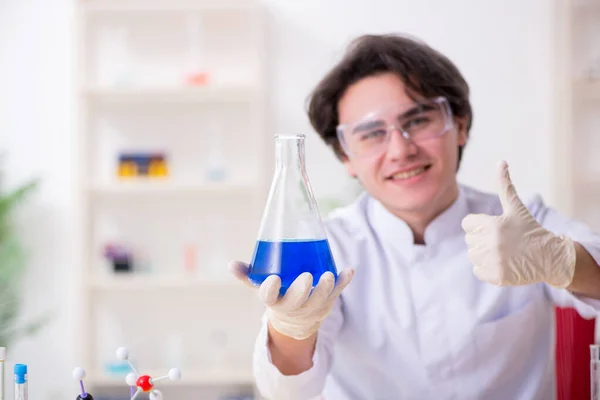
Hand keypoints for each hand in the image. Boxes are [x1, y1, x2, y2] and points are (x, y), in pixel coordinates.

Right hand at [229, 261, 354, 339]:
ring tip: (329, 275)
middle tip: (307, 276)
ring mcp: (312, 306)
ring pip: (320, 299)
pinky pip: (337, 293)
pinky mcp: (327, 302)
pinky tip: (349, 270)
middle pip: (297, 300)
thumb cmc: (276, 295)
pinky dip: (344, 282)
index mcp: (274, 301)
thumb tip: (231, 265)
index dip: (270, 289)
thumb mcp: (260, 287)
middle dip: (302, 290)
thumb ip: (247, 274)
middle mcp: (293, 306)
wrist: (294, 320)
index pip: (269, 297)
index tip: (273, 279)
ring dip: (325, 288)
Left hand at [461, 160, 575, 287]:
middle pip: (470, 240)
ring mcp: (493, 261)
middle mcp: (491, 243)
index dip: (479, 224)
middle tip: (502, 240)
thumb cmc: (530, 229)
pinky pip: (477, 271)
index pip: (467, 224)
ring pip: (472, 255)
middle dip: (482, 239)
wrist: (549, 257)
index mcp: (492, 225)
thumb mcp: (516, 207)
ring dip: (483, 254)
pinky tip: (502, 263)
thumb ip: (505, 186)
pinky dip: (486, 269)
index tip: (494, 227)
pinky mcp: (495, 276)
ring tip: (503, 251)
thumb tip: (501, 162)